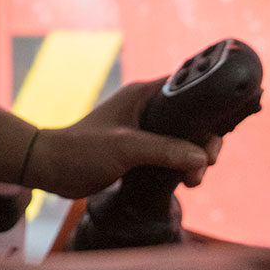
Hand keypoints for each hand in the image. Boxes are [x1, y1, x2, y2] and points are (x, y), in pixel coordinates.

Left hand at [24, 80, 220, 198]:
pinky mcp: (140, 148)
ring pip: (184, 138)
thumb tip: (201, 157)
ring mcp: (144, 128)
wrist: (51, 168)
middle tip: (206, 164)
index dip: (209, 107)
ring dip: (194, 158)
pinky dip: (182, 165)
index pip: (189, 89)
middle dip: (204, 142)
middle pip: (192, 118)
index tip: (219, 130)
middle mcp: (147, 107)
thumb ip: (165, 150)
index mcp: (144, 94)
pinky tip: (186, 181)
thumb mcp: (127, 148)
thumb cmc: (82, 150)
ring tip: (194, 179)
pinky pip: (171, 153)